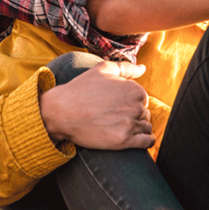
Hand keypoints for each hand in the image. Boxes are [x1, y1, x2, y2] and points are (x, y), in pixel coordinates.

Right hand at [39, 60, 153, 149]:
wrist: (61, 112)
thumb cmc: (81, 89)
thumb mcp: (103, 70)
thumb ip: (126, 68)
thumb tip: (143, 69)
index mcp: (135, 90)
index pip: (143, 99)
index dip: (130, 103)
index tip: (117, 107)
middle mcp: (136, 106)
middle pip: (145, 114)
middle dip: (134, 116)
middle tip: (116, 118)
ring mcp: (131, 124)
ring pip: (146, 127)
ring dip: (138, 128)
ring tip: (121, 128)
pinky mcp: (124, 141)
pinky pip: (147, 142)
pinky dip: (145, 141)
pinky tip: (134, 139)